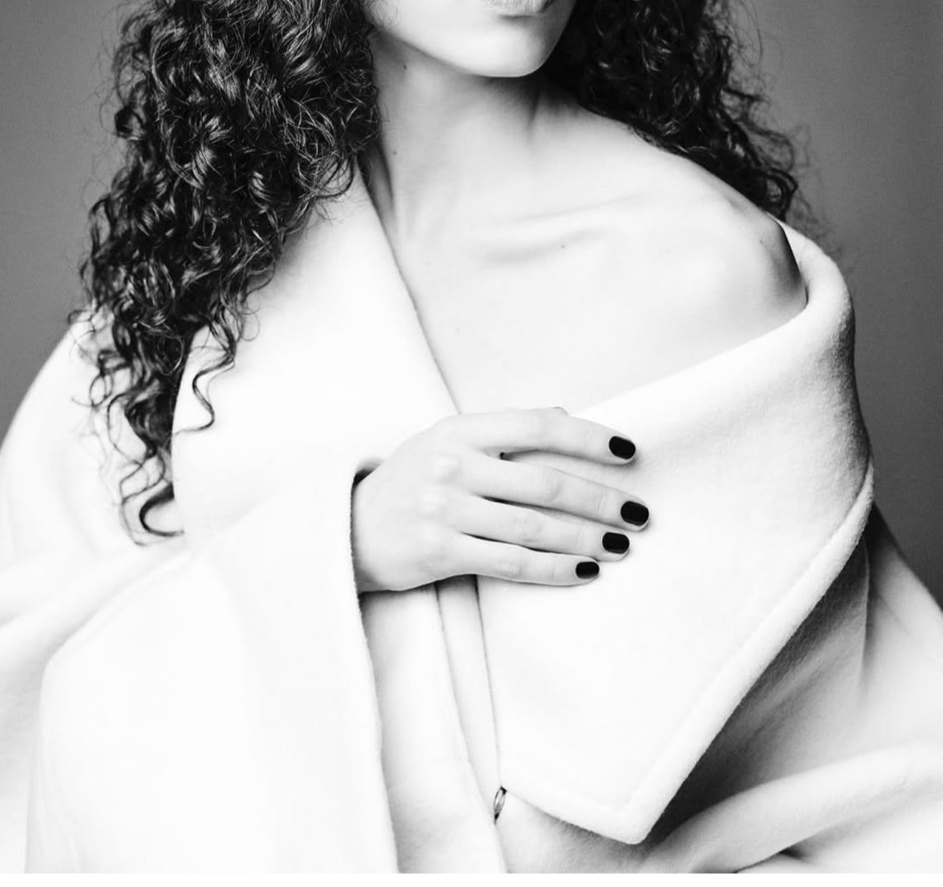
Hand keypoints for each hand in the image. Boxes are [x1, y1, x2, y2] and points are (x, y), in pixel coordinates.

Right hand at [351, 406, 647, 592]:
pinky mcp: (440, 552)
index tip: (629, 452)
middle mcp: (452, 465)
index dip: (588, 437)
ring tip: (621, 546)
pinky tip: (584, 571)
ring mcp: (444, 510)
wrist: (348, 528)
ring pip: (534, 526)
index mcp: (459, 429)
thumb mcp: (446, 440)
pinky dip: (554, 569)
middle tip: (639, 514)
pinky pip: (511, 563)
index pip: (537, 425)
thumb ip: (499, 431)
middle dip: (600, 499)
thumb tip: (566, 416)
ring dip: (586, 538)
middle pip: (545, 481)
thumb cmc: (410, 481)